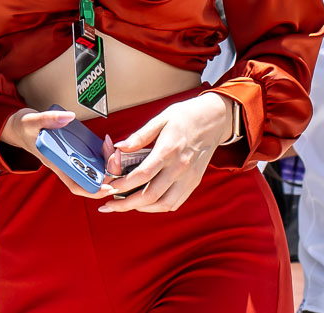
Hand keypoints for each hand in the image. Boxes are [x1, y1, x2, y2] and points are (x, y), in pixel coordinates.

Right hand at [1, 108, 115, 199]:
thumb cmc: (25, 128)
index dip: (93, 190)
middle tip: (115, 154)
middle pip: (91, 177)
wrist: (19, 127)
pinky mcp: (74, 150)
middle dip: (108, 170)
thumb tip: (68, 117)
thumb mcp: (33, 121)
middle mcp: (65, 164)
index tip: (109, 188)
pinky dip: (102, 152)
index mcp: (56, 164)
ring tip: (111, 146)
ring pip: (94, 167)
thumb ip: (49, 119)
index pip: (76, 185)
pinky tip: (106, 142)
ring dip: (107, 160)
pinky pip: (92, 156)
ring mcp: (70, 158)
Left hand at [100, 92, 233, 212]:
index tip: (108, 188)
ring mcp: (189, 177)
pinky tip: (146, 203)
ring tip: (125, 205)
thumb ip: (140, 136)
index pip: (142, 175)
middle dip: (125, 204)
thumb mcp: (162, 118)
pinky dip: (158, 207)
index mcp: (169, 150)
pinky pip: (175, 203)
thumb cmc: (187, 116)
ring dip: (141, 208)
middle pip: (150, 195)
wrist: (216, 118)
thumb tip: (118, 147)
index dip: (122, 185)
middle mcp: (180, 167)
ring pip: (163, 204)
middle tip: (109, 205)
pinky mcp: (194, 182)